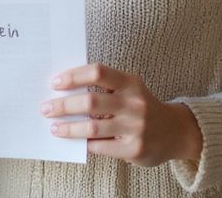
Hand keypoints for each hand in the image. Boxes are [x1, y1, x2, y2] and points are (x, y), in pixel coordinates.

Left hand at [41, 63, 201, 165]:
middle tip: (45, 108)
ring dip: (68, 128)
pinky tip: (75, 141)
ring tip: (54, 127)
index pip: (98, 72)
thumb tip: (65, 92)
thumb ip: (105, 88)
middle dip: (63, 105)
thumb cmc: (142, 107)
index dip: (73, 76)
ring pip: (91, 127)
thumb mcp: (130, 90)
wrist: (176, 132)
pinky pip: (100, 147)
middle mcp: (134, 103)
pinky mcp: (133, 149)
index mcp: (131, 83)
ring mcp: (135, 127)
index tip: (55, 82)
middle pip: (90, 101)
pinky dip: (84, 143)